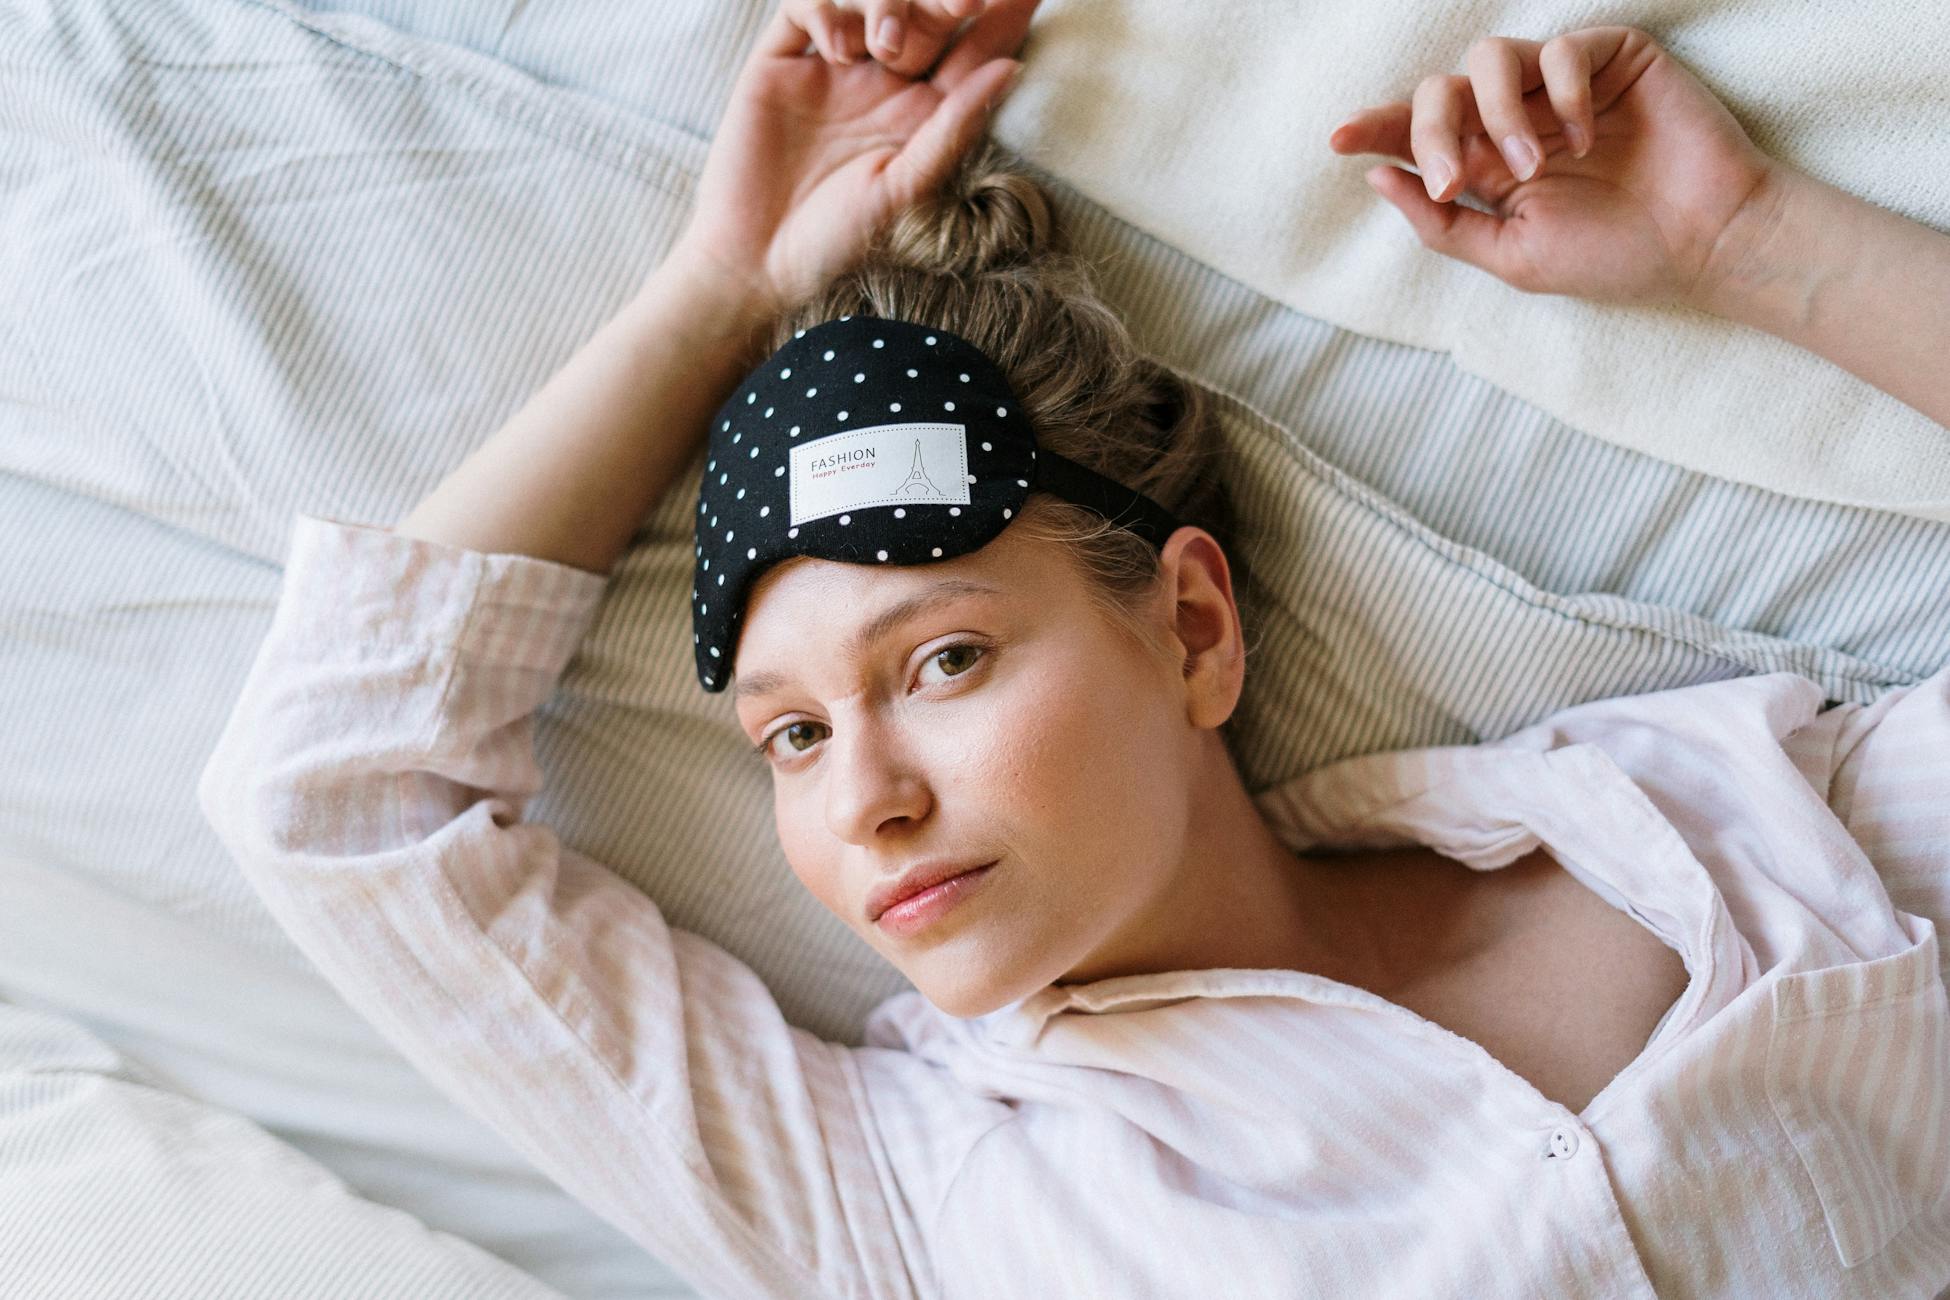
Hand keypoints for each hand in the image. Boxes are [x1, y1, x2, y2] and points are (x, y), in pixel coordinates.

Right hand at [666, 0, 1036, 322]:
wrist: (754, 261)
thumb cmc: (836, 239)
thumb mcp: (906, 188)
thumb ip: (954, 127)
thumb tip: (1011, 68)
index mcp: (922, 117)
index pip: (971, 54)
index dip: (1002, 20)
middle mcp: (882, 86)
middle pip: (926, 17)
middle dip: (948, 0)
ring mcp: (831, 70)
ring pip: (870, 2)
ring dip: (888, 7)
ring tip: (883, 47)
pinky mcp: (779, 63)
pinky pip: (804, 8)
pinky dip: (824, 12)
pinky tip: (837, 48)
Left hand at [1328, 27, 1778, 310]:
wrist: (1705, 241)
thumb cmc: (1615, 255)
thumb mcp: (1512, 255)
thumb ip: (1444, 223)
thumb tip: (1378, 177)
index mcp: (1489, 166)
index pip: (1419, 135)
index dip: (1377, 129)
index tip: (1337, 139)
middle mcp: (1517, 120)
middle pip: (1441, 91)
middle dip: (1431, 131)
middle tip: (1452, 180)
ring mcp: (1562, 87)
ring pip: (1491, 60)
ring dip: (1496, 115)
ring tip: (1531, 166)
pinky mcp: (1611, 58)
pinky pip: (1560, 49)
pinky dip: (1563, 92)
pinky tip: (1589, 136)